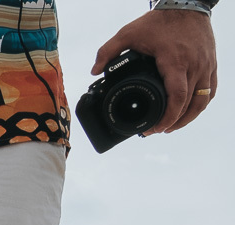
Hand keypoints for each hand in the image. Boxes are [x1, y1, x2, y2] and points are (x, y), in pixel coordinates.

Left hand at [93, 10, 217, 133]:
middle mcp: (194, 66)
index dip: (167, 117)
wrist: (186, 5)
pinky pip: (211, 90)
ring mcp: (206, 66)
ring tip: (172, 126)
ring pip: (203, 101)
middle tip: (157, 131)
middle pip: (189, 105)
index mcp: (175, 62)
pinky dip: (200, 104)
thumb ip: (108, 51)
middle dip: (173, 123)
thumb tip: (94, 71)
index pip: (176, 97)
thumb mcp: (128, 33)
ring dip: (188, 118)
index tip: (155, 129)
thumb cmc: (159, 21)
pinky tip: (189, 111)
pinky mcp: (211, 64)